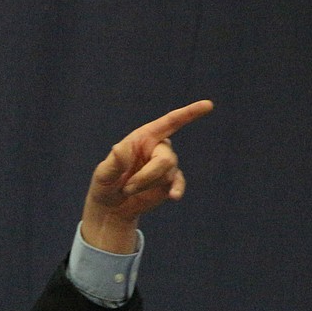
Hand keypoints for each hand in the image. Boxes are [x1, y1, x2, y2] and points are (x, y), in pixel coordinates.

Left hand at [81, 100, 213, 252]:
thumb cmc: (106, 183)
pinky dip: (177, 189)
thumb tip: (119, 148)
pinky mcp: (170, 182)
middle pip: (166, 159)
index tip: (208, 105)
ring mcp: (166, 165)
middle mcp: (158, 148)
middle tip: (126, 188)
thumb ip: (113, 162)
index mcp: (144, 137)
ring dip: (146, 185)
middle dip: (146, 177)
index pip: (169, 122)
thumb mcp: (103, 173)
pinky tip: (173, 196)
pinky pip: (178, 183)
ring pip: (167, 173)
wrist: (112, 206)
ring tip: (128, 190)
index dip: (189, 113)